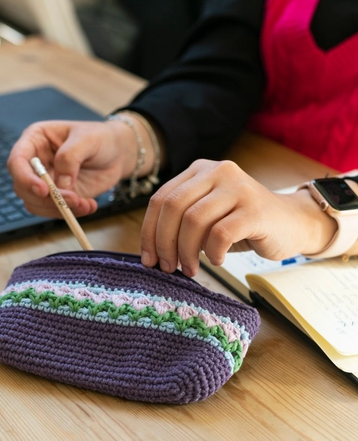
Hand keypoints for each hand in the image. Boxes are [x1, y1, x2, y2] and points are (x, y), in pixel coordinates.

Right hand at [7, 119, 148, 217]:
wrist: (117, 153)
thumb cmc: (100, 138)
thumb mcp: (87, 140)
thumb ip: (70, 158)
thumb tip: (61, 185)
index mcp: (35, 140)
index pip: (17, 161)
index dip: (25, 178)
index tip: (44, 190)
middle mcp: (35, 163)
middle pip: (23, 188)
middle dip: (47, 198)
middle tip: (74, 199)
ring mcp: (45, 182)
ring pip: (36, 204)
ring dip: (59, 209)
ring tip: (85, 203)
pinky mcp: (57, 197)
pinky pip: (54, 211)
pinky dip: (71, 213)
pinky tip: (89, 206)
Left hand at [140, 159, 337, 276]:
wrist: (291, 223)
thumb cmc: (242, 224)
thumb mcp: (207, 218)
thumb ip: (180, 224)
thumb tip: (151, 252)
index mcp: (199, 171)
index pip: (161, 199)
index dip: (148, 232)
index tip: (148, 259)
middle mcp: (217, 171)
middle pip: (173, 207)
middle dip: (164, 242)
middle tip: (168, 267)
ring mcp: (238, 187)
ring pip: (194, 220)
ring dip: (186, 252)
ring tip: (191, 269)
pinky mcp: (255, 209)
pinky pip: (220, 234)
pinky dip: (212, 253)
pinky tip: (217, 260)